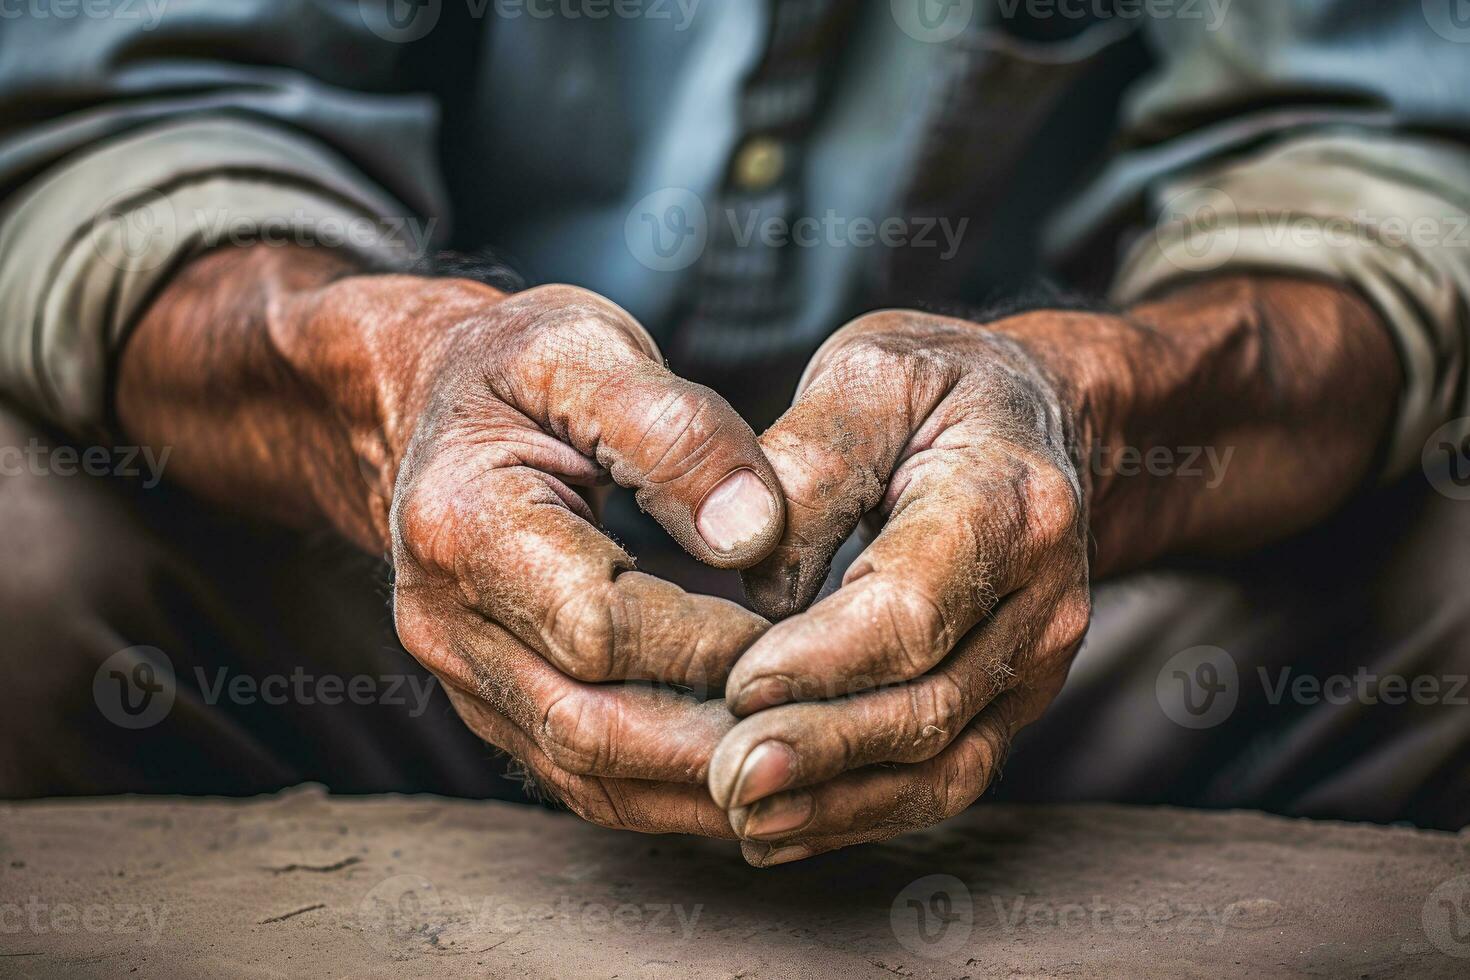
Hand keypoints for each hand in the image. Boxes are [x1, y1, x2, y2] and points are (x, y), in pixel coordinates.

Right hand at [120, 247, 786, 835]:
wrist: (436, 401)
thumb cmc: (520, 368)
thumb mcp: (588, 348)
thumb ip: (675, 430)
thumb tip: (755, 534)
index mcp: (461, 524)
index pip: (601, 626)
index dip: (711, 642)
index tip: (808, 631)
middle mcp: (444, 620)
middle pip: (591, 728)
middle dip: (717, 741)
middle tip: (827, 729)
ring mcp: (462, 675)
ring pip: (588, 775)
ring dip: (700, 786)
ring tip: (805, 764)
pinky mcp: (495, 704)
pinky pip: (583, 776)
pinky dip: (670, 787)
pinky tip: (747, 765)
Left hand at [706, 274, 1398, 864]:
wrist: (1030, 418)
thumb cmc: (935, 388)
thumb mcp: (868, 374)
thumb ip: (809, 461)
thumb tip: (755, 580)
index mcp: (1009, 499)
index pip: (916, 606)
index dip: (825, 657)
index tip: (738, 683)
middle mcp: (1043, 597)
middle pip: (931, 703)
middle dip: (821, 750)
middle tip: (722, 777)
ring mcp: (1036, 661)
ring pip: (943, 762)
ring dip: (837, 802)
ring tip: (740, 817)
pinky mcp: (1009, 702)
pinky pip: (944, 778)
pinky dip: (860, 813)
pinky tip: (778, 828)